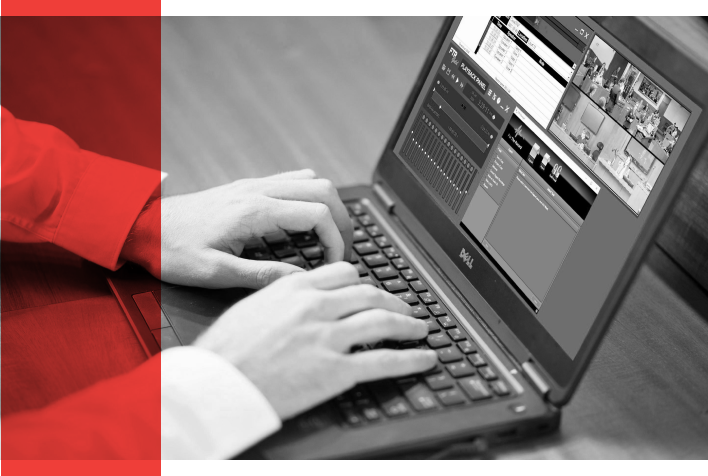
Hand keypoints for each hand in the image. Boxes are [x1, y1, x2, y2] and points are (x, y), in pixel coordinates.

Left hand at [122, 169, 352, 288]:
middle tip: (341, 252)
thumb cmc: (172, 249)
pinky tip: (302, 224)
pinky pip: (292, 181)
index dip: (337, 241)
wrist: (141, 226)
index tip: (334, 265)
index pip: (318, 213)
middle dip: (342, 222)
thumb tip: (301, 279)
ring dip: (329, 207)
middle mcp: (258, 191)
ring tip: (327, 239)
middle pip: (324, 190)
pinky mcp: (247, 188)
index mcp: (254, 211)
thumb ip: (262, 275)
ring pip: (311, 180)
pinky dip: (309, 199)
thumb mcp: (214, 272)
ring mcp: (254, 185)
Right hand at [194, 262, 437, 419]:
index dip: (364, 281)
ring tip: (420, 329)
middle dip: (393, 300)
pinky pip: (384, 360)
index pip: (344, 273)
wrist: (218, 382)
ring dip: (409, 325)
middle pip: (370, 294)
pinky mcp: (336, 370)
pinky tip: (424, 358)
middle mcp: (316, 307)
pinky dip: (411, 358)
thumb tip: (300, 291)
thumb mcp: (253, 306)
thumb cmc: (226, 349)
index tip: (371, 288)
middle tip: (405, 307)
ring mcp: (328, 337)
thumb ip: (283, 295)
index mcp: (295, 288)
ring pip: (383, 321)